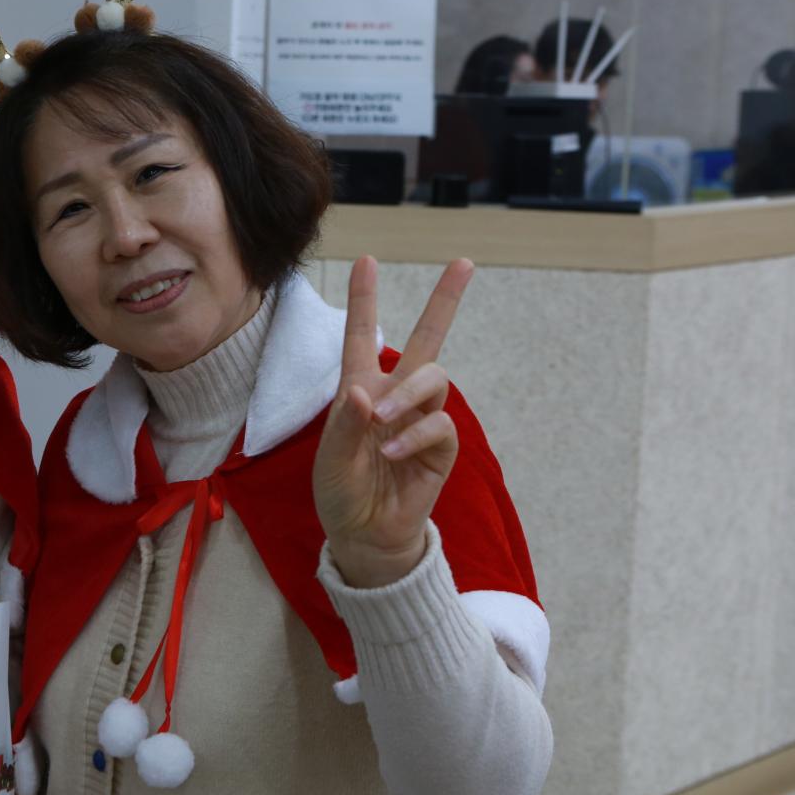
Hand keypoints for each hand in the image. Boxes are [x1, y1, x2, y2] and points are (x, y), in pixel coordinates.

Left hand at [312, 256, 473, 588]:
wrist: (364, 534)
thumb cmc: (341, 492)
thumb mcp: (330, 460)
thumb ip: (345, 425)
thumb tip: (365, 390)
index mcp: (359, 390)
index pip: (362, 337)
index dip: (366, 300)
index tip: (367, 260)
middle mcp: (394, 397)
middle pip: (426, 339)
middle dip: (445, 300)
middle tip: (464, 262)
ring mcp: (420, 420)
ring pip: (433, 377)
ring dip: (408, 393)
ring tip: (382, 418)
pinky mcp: (440, 448)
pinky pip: (439, 424)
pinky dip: (415, 434)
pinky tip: (390, 454)